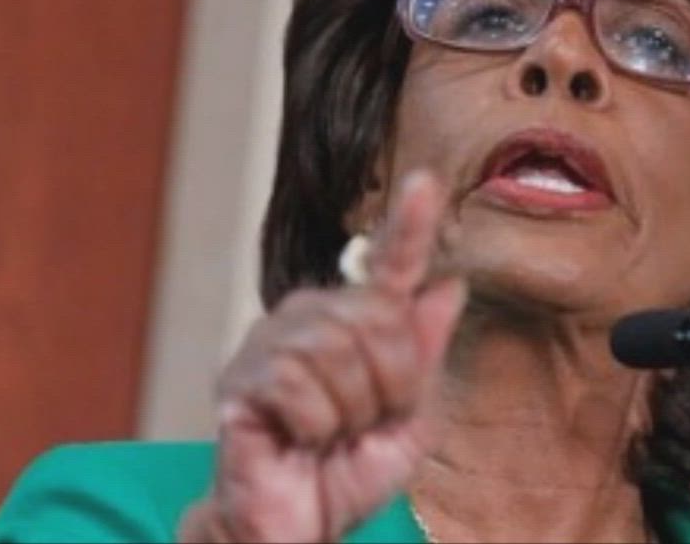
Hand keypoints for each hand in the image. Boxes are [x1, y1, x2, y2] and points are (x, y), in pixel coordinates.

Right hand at [179, 171, 464, 542]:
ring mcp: (270, 342)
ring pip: (337, 350)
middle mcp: (308, 318)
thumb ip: (423, 354)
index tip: (426, 181)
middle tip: (365, 424)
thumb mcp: (408, 419)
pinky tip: (297, 438)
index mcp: (353, 323)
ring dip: (350, 410)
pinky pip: (300, 385)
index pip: (388, 267)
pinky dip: (313, 426)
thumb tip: (449, 286)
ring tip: (329, 434)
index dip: (408, 226)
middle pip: (375, 318)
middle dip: (389, 384)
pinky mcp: (239, 376)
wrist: (296, 526)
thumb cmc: (345, 473)